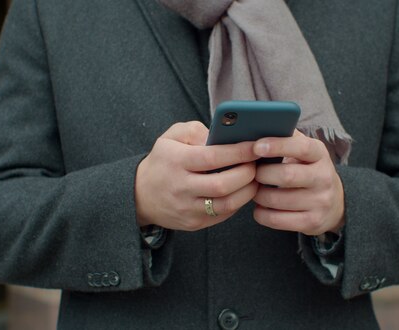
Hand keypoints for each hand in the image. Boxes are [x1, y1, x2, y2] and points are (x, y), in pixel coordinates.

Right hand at [135, 121, 259, 230]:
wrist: (140, 195)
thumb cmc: (164, 160)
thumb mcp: (171, 136)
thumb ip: (196, 130)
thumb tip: (224, 137)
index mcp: (175, 161)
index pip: (212, 158)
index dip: (238, 152)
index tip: (255, 146)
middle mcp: (180, 187)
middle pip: (222, 185)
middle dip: (247, 173)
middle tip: (257, 163)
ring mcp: (187, 209)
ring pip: (226, 204)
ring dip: (247, 191)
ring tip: (255, 178)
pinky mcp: (193, 224)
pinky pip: (223, 215)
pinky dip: (238, 202)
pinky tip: (243, 191)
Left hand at [252, 130, 344, 235]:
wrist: (334, 203)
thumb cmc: (307, 169)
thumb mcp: (304, 151)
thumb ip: (286, 137)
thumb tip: (256, 126)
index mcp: (319, 154)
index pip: (301, 147)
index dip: (277, 146)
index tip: (256, 146)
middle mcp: (324, 177)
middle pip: (286, 175)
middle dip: (262, 174)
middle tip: (251, 173)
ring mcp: (320, 202)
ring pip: (277, 200)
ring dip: (258, 195)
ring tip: (254, 190)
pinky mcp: (312, 222)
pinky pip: (277, 220)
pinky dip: (261, 214)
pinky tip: (259, 207)